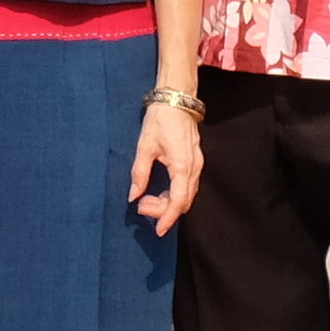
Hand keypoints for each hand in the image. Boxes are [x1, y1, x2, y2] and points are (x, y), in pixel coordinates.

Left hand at [129, 97, 203, 234]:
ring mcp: (197, 164)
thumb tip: (133, 195)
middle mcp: (193, 168)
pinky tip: (158, 192)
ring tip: (146, 200)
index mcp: (182, 166)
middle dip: (164, 210)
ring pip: (186, 194)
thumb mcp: (144, 146)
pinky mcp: (195, 160)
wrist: (177, 99)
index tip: (159, 231)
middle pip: (183, 201)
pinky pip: (187, 185)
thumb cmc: (160, 119)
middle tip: (141, 207)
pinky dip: (174, 193)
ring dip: (168, 202)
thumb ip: (140, 173)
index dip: (168, 218)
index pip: (178, 201)